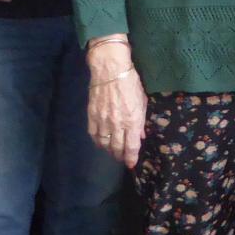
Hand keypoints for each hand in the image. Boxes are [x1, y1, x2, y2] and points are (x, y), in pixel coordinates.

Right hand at [86, 40, 147, 166]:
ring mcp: (103, 121)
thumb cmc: (130, 82)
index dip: (131, 158)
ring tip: (112, 152)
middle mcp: (117, 125)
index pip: (132, 146)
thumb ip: (141, 120)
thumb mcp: (142, 101)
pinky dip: (97, 141)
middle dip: (120, 156)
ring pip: (104, 144)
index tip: (131, 164)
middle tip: (122, 158)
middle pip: (117, 148)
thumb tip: (141, 135)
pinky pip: (94, 135)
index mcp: (132, 121)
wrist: (110, 69)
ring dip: (108, 150)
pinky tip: (100, 142)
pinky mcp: (92, 116)